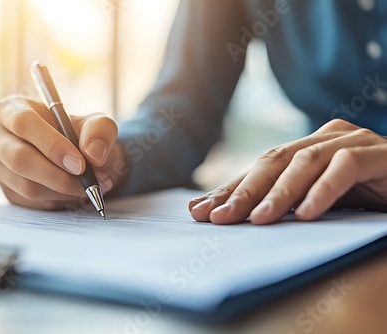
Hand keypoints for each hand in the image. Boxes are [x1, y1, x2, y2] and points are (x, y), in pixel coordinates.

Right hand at [0, 95, 126, 209]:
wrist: (77, 157)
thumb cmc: (79, 134)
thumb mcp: (97, 124)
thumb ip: (99, 132)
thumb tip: (93, 154)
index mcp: (12, 108)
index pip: (23, 123)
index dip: (51, 144)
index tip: (79, 163)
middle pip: (20, 159)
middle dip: (58, 175)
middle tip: (87, 182)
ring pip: (27, 186)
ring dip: (63, 191)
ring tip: (89, 186)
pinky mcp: (6, 189)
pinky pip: (32, 201)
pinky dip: (59, 200)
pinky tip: (74, 192)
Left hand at [189, 119, 386, 223]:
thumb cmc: (368, 196)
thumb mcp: (318, 201)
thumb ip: (287, 203)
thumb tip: (240, 216)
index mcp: (307, 149)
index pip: (259, 169)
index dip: (229, 189)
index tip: (199, 211)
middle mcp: (325, 139)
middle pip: (274, 162)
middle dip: (242, 191)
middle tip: (217, 217)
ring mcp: (352, 142)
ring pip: (305, 162)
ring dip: (278, 193)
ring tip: (257, 220)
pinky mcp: (379, 154)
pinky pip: (347, 167)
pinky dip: (324, 190)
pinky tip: (306, 214)